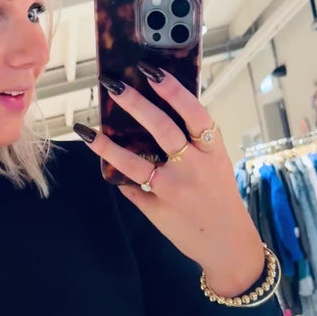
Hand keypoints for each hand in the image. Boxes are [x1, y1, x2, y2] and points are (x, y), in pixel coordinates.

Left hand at [76, 65, 264, 296]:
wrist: (228, 244)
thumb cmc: (221, 199)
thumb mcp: (217, 165)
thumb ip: (195, 143)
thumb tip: (158, 115)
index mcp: (212, 151)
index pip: (194, 112)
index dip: (173, 90)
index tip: (152, 71)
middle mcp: (193, 167)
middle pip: (162, 129)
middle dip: (135, 104)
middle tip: (113, 85)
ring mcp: (174, 190)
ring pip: (135, 162)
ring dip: (108, 144)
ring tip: (88, 130)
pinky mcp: (158, 209)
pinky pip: (132, 187)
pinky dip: (117, 174)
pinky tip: (101, 159)